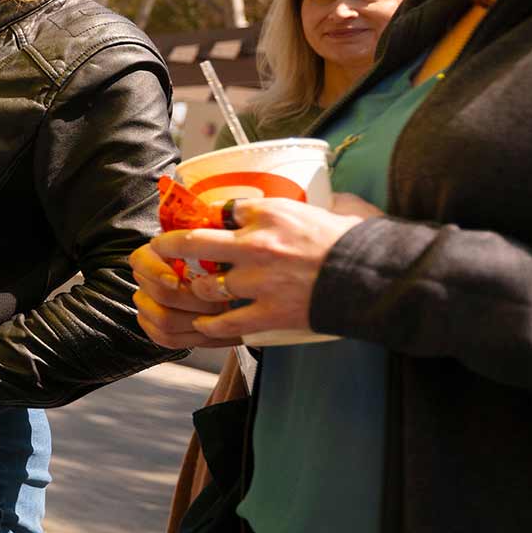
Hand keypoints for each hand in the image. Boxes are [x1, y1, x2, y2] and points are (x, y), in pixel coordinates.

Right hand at [131, 242, 233, 348]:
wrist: (226, 290)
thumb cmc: (222, 264)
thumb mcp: (218, 245)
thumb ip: (212, 241)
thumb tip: (216, 233)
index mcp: (154, 255)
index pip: (140, 261)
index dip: (155, 271)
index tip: (176, 280)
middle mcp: (146, 281)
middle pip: (159, 294)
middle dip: (193, 300)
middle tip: (220, 300)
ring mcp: (148, 306)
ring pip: (164, 320)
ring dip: (197, 320)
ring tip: (222, 317)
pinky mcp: (155, 329)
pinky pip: (168, 339)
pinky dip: (195, 338)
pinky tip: (215, 331)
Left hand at [146, 195, 376, 341]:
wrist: (372, 276)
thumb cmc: (345, 239)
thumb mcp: (307, 208)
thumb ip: (274, 209)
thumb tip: (249, 206)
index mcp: (268, 215)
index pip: (219, 210)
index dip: (198, 217)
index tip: (186, 222)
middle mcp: (257, 246)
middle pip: (195, 245)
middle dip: (169, 248)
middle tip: (159, 251)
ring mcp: (261, 283)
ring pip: (206, 288)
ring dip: (196, 290)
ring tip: (194, 291)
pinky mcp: (270, 313)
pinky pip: (226, 324)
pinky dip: (210, 326)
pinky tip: (204, 324)